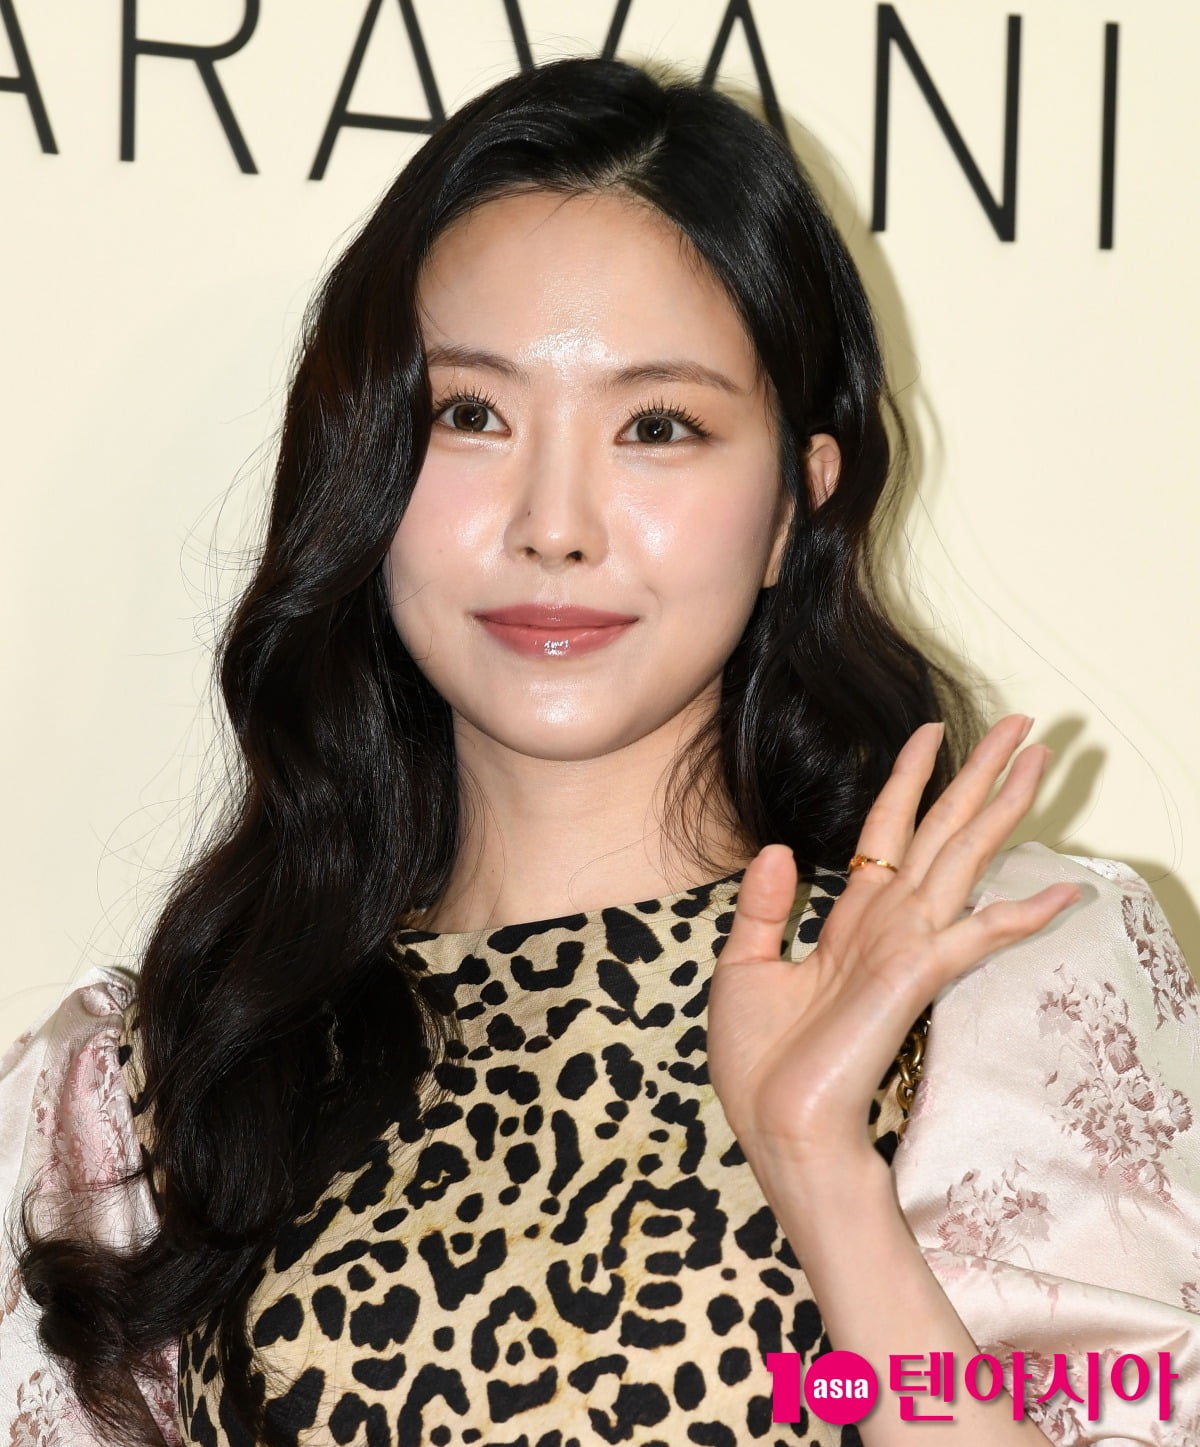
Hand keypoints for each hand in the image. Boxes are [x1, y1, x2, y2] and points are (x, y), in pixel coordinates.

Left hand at [706, 714, 1081, 1181]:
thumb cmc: (760, 1062)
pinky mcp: (916, 976)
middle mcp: (887, 926)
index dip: (908, 779)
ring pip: (963, 858)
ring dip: (1002, 807)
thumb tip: (782, 848)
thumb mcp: (744, 968)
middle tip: (1022, 725)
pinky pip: (977, 933)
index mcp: (850, 922)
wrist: (772, 1125)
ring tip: (1041, 758)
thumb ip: (765, 908)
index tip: (928, 732)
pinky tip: (1062, 890)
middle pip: (941, 831)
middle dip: (979, 775)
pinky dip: (1020, 913)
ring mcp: (907, 947)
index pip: (887, 832)